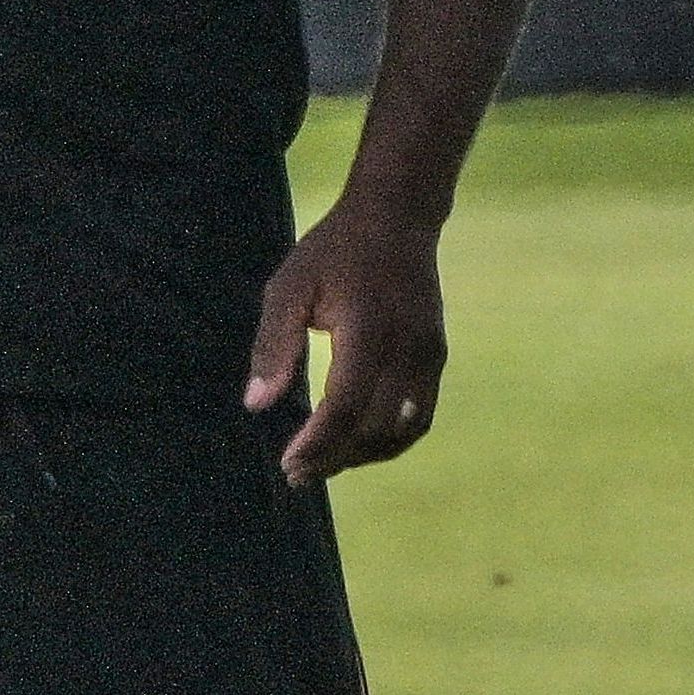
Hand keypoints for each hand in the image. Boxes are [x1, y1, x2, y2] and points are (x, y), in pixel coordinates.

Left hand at [246, 201, 448, 489]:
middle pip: (375, 427)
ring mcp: (429, 355)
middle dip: (335, 458)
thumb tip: (256, 404)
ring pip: (403, 430)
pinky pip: (419, 416)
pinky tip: (357, 446)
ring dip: (363, 456)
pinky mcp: (436, 358)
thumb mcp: (289, 287)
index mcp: (368, 330)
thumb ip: (274, 345)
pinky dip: (390, 440)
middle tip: (296, 475)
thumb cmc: (333, 252)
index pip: (346, 405)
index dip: (318, 443)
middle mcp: (408, 348)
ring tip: (322, 465)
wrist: (396, 219)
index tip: (288, 465)